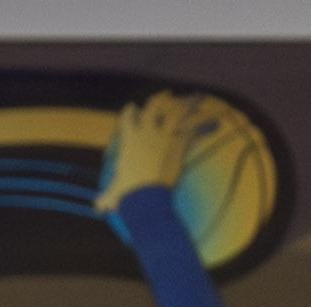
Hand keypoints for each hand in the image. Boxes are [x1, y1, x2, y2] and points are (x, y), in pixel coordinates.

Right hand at [100, 91, 203, 211]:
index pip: (128, 116)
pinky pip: (193, 131)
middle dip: (160, 100)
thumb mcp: (113, 194)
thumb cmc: (127, 194)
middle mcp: (146, 132)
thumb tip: (96, 208)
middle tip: (166, 95)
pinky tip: (214, 122)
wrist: (145, 197)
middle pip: (154, 107)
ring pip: (176, 113)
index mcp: (129, 138)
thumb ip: (106, 197)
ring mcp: (164, 136)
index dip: (130, 112)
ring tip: (192, 99)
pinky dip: (204, 127)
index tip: (132, 108)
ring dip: (185, 105)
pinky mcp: (178, 145)